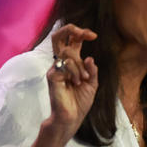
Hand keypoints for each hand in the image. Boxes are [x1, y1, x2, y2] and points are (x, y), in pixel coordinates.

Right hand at [46, 23, 98, 139]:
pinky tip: (77, 83)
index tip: (93, 35)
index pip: (72, 41)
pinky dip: (75, 73)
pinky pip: (65, 65)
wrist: (72, 117)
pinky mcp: (52, 75)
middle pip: (58, 37)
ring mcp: (55, 68)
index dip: (81, 34)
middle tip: (87, 34)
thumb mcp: (92, 84)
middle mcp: (61, 63)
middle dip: (71, 30)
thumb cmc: (80, 102)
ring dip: (80, 66)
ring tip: (83, 80)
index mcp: (72, 63)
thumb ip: (92, 70)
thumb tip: (89, 58)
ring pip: (68, 53)